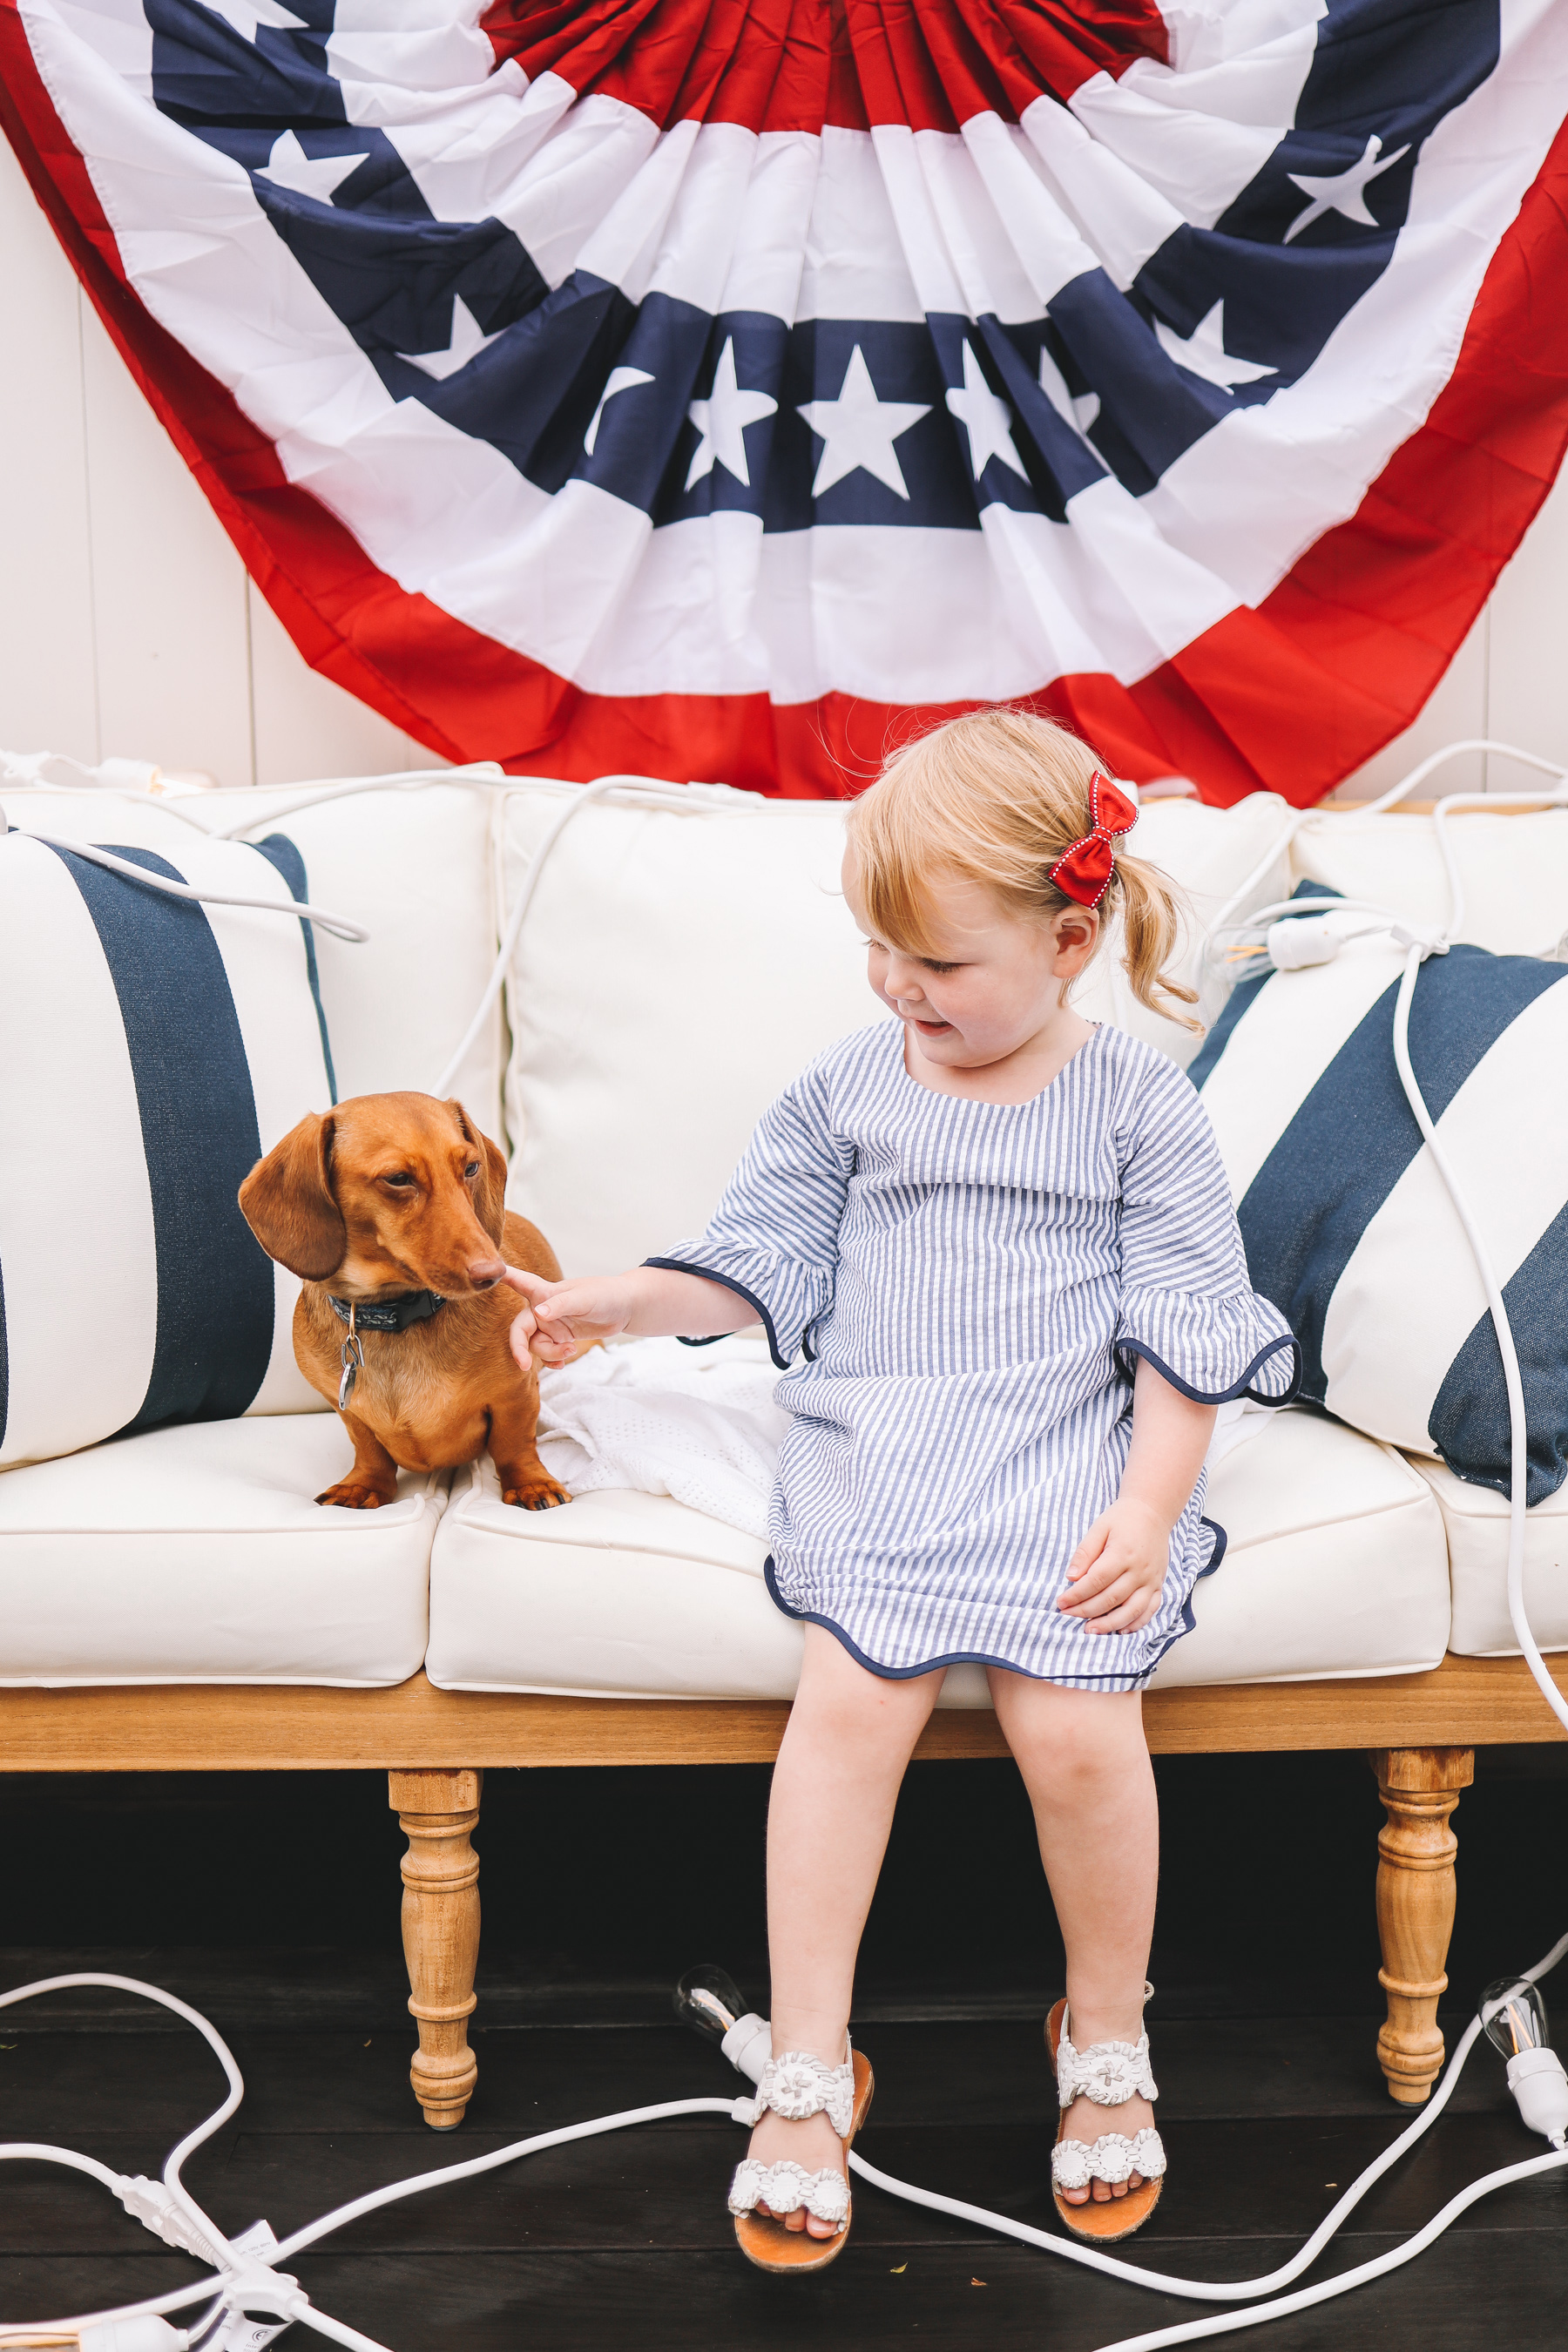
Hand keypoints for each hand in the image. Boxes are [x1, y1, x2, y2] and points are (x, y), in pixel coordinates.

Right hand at [503, 1268, 633, 1370]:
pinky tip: (563, 1363)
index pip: (519, 1282)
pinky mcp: (561, 1337)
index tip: (483, 1273)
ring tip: (570, 1350)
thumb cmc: (604, 1294)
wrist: (625, 1308)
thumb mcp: (584, 1299)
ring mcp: (551, 1325)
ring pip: (536, 1345)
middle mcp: (543, 1309)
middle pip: (520, 1329)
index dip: (502, 1279)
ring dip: (549, 1353)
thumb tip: (538, 1314)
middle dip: (518, 1347)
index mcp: (546, 1292)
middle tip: (523, 1364)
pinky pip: (548, 1353)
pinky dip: (553, 1360)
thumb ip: (560, 1305)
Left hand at [1057, 1498, 1172, 1634]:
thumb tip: (1071, 1577)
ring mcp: (1152, 1580)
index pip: (1096, 1581)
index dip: (1076, 1595)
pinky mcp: (1159, 1585)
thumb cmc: (1122, 1519)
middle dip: (1086, 1611)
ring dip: (1110, 1624)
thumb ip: (1085, 1552)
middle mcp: (1139, 1570)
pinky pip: (1150, 1610)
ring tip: (1090, 1631)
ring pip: (1132, 1610)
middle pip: (1111, 1598)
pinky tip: (1121, 1630)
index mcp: (1123, 1553)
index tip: (1060, 1602)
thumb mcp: (1099, 1528)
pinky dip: (1136, 1623)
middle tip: (1067, 1617)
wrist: (1153, 1512)